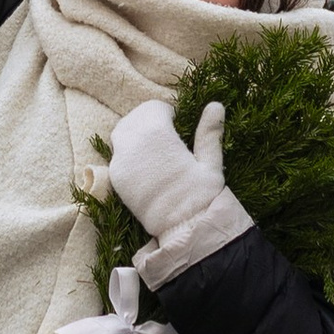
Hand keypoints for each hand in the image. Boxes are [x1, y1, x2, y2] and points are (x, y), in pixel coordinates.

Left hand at [104, 96, 229, 241]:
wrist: (183, 228)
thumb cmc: (202, 195)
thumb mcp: (210, 161)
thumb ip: (209, 131)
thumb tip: (216, 104)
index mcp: (158, 134)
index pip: (153, 108)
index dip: (166, 112)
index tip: (177, 121)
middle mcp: (133, 145)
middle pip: (134, 118)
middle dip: (149, 119)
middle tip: (165, 131)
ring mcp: (121, 163)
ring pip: (121, 134)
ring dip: (135, 133)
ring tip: (154, 146)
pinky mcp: (117, 180)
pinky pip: (117, 156)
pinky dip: (128, 152)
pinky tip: (146, 164)